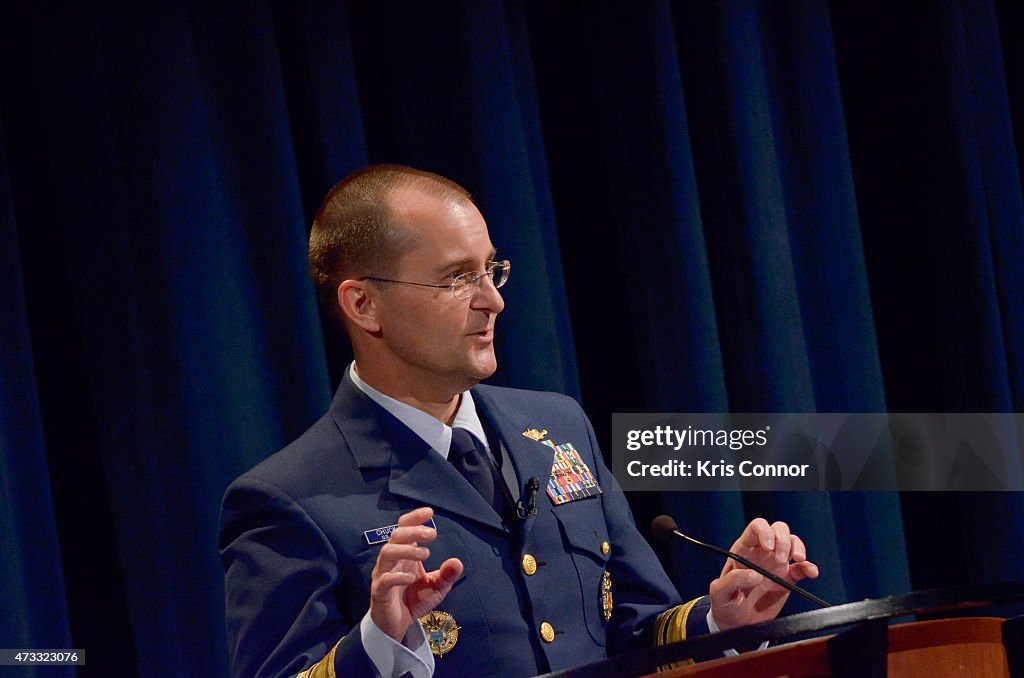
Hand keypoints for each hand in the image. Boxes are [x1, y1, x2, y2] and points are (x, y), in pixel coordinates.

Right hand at [369, 507, 463, 641]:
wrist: (397, 626)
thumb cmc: (414, 600)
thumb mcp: (436, 587)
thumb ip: (446, 575)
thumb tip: (457, 561)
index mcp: (404, 554)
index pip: (404, 528)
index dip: (414, 518)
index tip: (429, 512)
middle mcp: (391, 560)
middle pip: (396, 536)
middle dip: (414, 531)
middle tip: (432, 534)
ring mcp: (383, 575)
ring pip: (387, 553)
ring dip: (407, 549)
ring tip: (425, 554)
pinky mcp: (379, 592)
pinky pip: (384, 580)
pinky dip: (398, 576)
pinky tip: (412, 577)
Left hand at [709, 518, 818, 630]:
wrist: (736, 624)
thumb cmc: (723, 604)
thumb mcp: (719, 592)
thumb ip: (732, 580)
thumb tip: (755, 574)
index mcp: (743, 550)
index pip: (757, 527)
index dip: (765, 532)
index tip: (768, 547)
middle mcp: (761, 553)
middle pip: (778, 530)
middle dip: (783, 540)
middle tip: (780, 559)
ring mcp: (776, 564)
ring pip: (792, 542)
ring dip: (798, 547)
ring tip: (798, 561)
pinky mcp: (787, 579)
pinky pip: (802, 568)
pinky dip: (809, 567)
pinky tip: (811, 572)